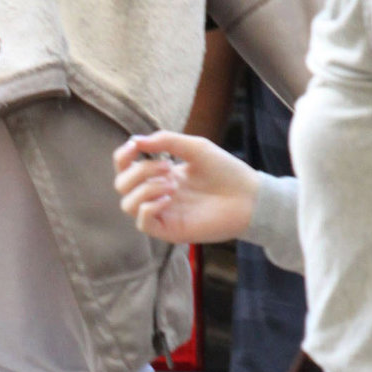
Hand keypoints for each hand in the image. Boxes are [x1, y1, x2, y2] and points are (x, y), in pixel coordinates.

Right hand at [113, 131, 260, 243]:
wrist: (249, 197)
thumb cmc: (225, 171)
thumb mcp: (195, 147)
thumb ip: (166, 141)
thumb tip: (136, 140)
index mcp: (162, 175)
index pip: (126, 169)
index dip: (123, 157)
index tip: (135, 146)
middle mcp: (158, 194)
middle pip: (122, 186)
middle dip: (139, 171)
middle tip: (168, 167)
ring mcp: (163, 213)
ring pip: (128, 205)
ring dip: (144, 188)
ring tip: (171, 184)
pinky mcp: (170, 230)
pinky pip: (143, 223)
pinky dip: (149, 207)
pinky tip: (169, 198)